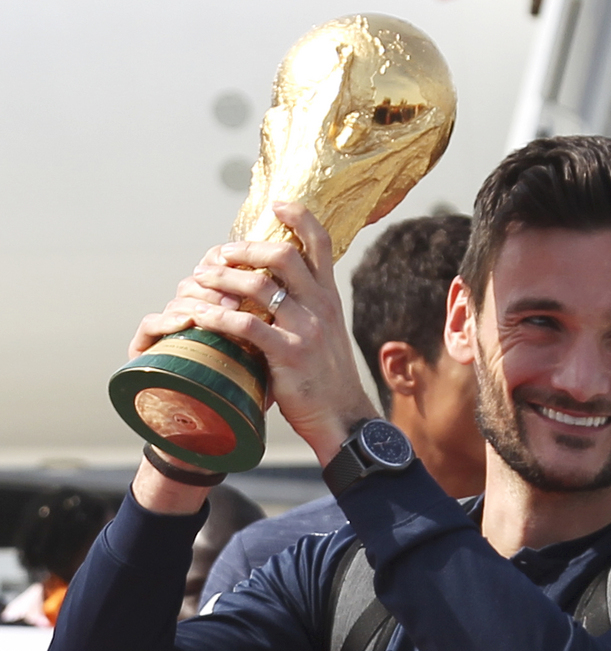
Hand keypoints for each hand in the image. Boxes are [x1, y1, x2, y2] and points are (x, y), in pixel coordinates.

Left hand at [130, 202, 375, 463]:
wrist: (343, 417)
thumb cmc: (327, 378)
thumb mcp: (326, 333)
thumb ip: (307, 307)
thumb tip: (278, 286)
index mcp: (329, 297)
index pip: (321, 242)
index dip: (300, 217)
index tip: (277, 204)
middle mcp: (321, 306)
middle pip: (283, 256)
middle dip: (245, 248)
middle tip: (221, 253)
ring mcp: (306, 329)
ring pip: (259, 286)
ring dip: (222, 279)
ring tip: (199, 281)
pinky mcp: (288, 354)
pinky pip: (246, 325)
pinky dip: (216, 316)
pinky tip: (199, 316)